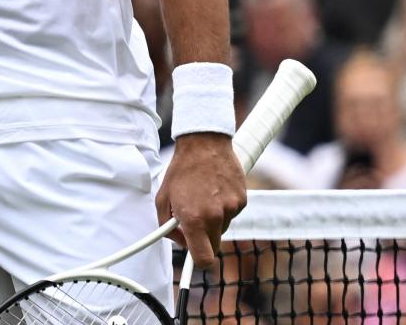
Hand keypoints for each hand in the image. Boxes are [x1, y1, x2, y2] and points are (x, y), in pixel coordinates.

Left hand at [157, 133, 246, 268]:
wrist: (204, 143)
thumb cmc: (181, 170)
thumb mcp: (163, 198)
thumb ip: (167, 225)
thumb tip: (179, 240)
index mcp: (194, 219)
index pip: (203, 259)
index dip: (199, 261)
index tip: (195, 255)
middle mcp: (215, 217)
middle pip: (214, 245)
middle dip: (203, 238)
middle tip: (194, 220)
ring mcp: (231, 209)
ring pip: (222, 228)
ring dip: (213, 220)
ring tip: (204, 197)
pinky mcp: (243, 200)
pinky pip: (232, 213)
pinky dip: (224, 207)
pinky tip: (215, 190)